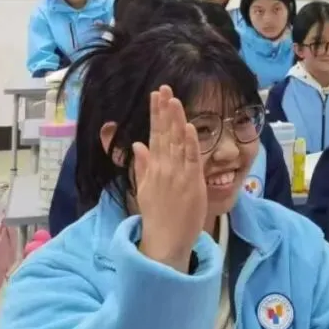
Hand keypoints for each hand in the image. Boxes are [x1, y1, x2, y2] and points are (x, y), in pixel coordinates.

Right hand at [133, 86, 207, 271]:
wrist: (165, 240)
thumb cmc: (158, 216)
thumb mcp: (144, 188)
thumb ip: (143, 165)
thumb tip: (138, 145)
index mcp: (153, 167)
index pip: (154, 134)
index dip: (156, 114)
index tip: (156, 95)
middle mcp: (163, 167)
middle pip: (164, 133)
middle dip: (164, 110)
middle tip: (164, 88)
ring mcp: (177, 174)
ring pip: (176, 142)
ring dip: (176, 120)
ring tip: (174, 100)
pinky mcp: (191, 183)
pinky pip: (191, 159)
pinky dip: (190, 143)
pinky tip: (189, 126)